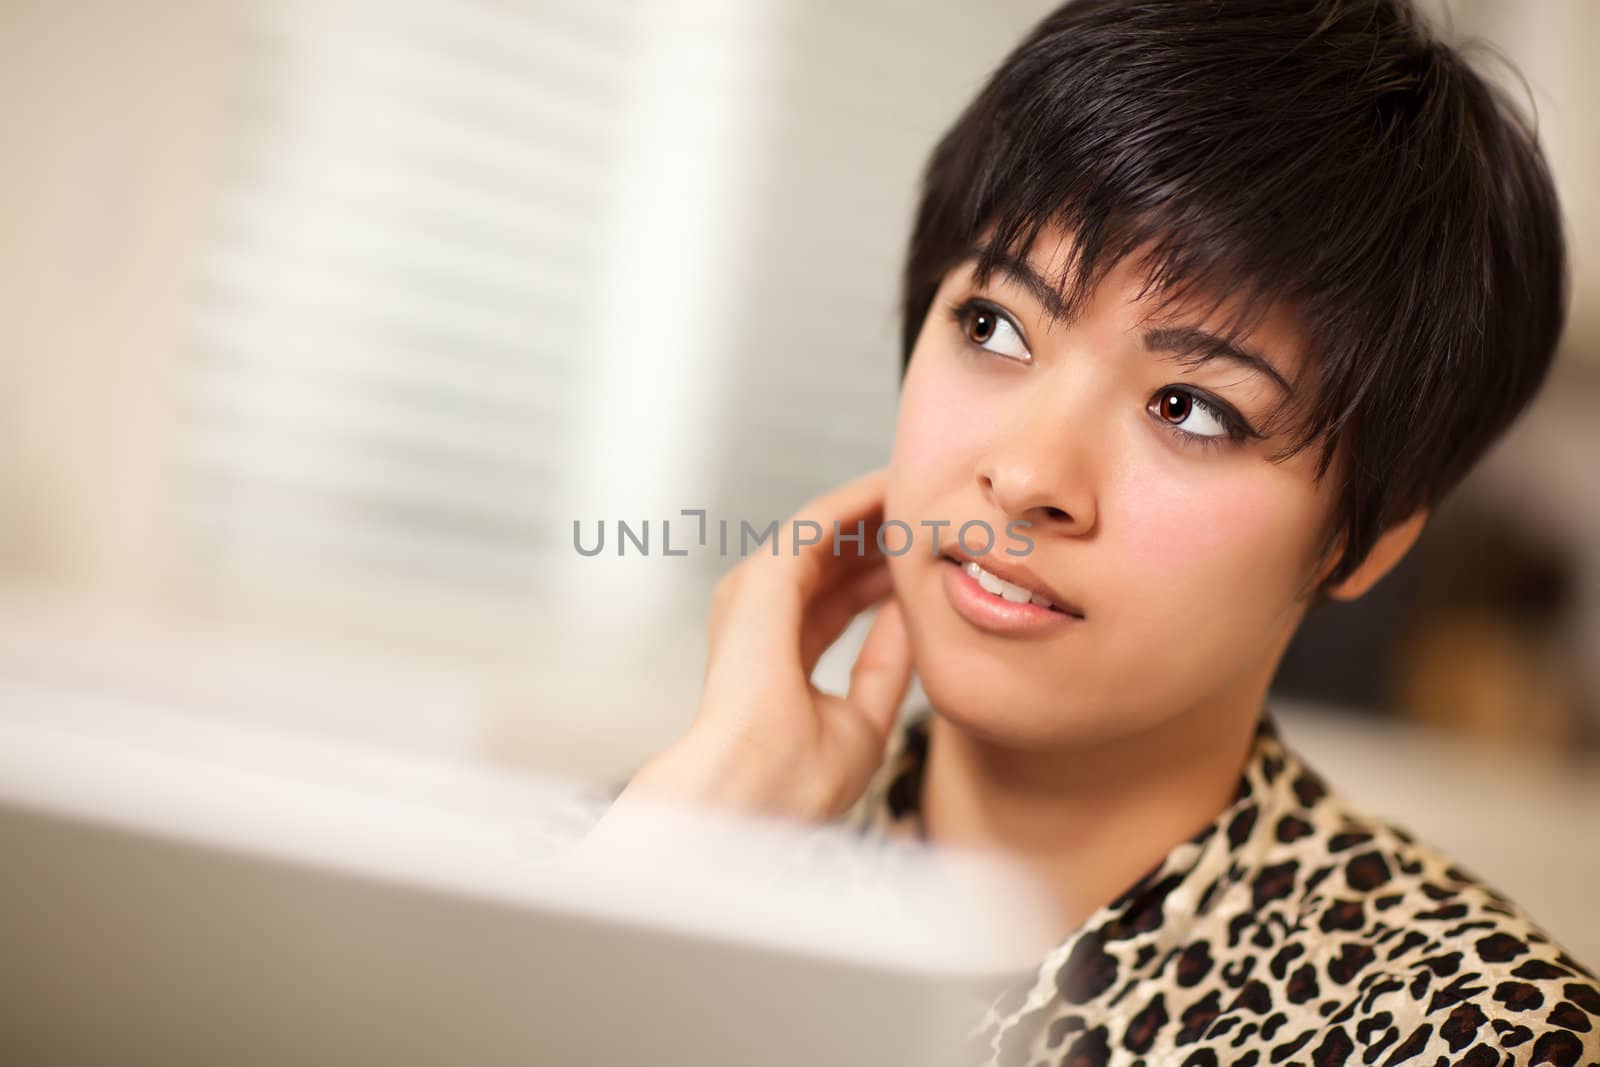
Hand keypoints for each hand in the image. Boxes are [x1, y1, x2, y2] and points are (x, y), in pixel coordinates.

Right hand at [621, 467, 913, 822]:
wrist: (753, 792)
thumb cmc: (794, 780)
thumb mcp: (863, 720)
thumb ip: (886, 666)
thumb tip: (912, 615)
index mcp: (777, 657)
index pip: (835, 602)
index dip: (879, 577)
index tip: (925, 559)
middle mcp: (759, 619)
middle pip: (829, 561)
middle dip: (878, 535)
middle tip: (930, 511)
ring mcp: (755, 595)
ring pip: (823, 533)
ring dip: (871, 510)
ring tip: (920, 491)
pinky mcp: (765, 578)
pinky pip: (818, 523)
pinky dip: (858, 504)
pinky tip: (895, 490)